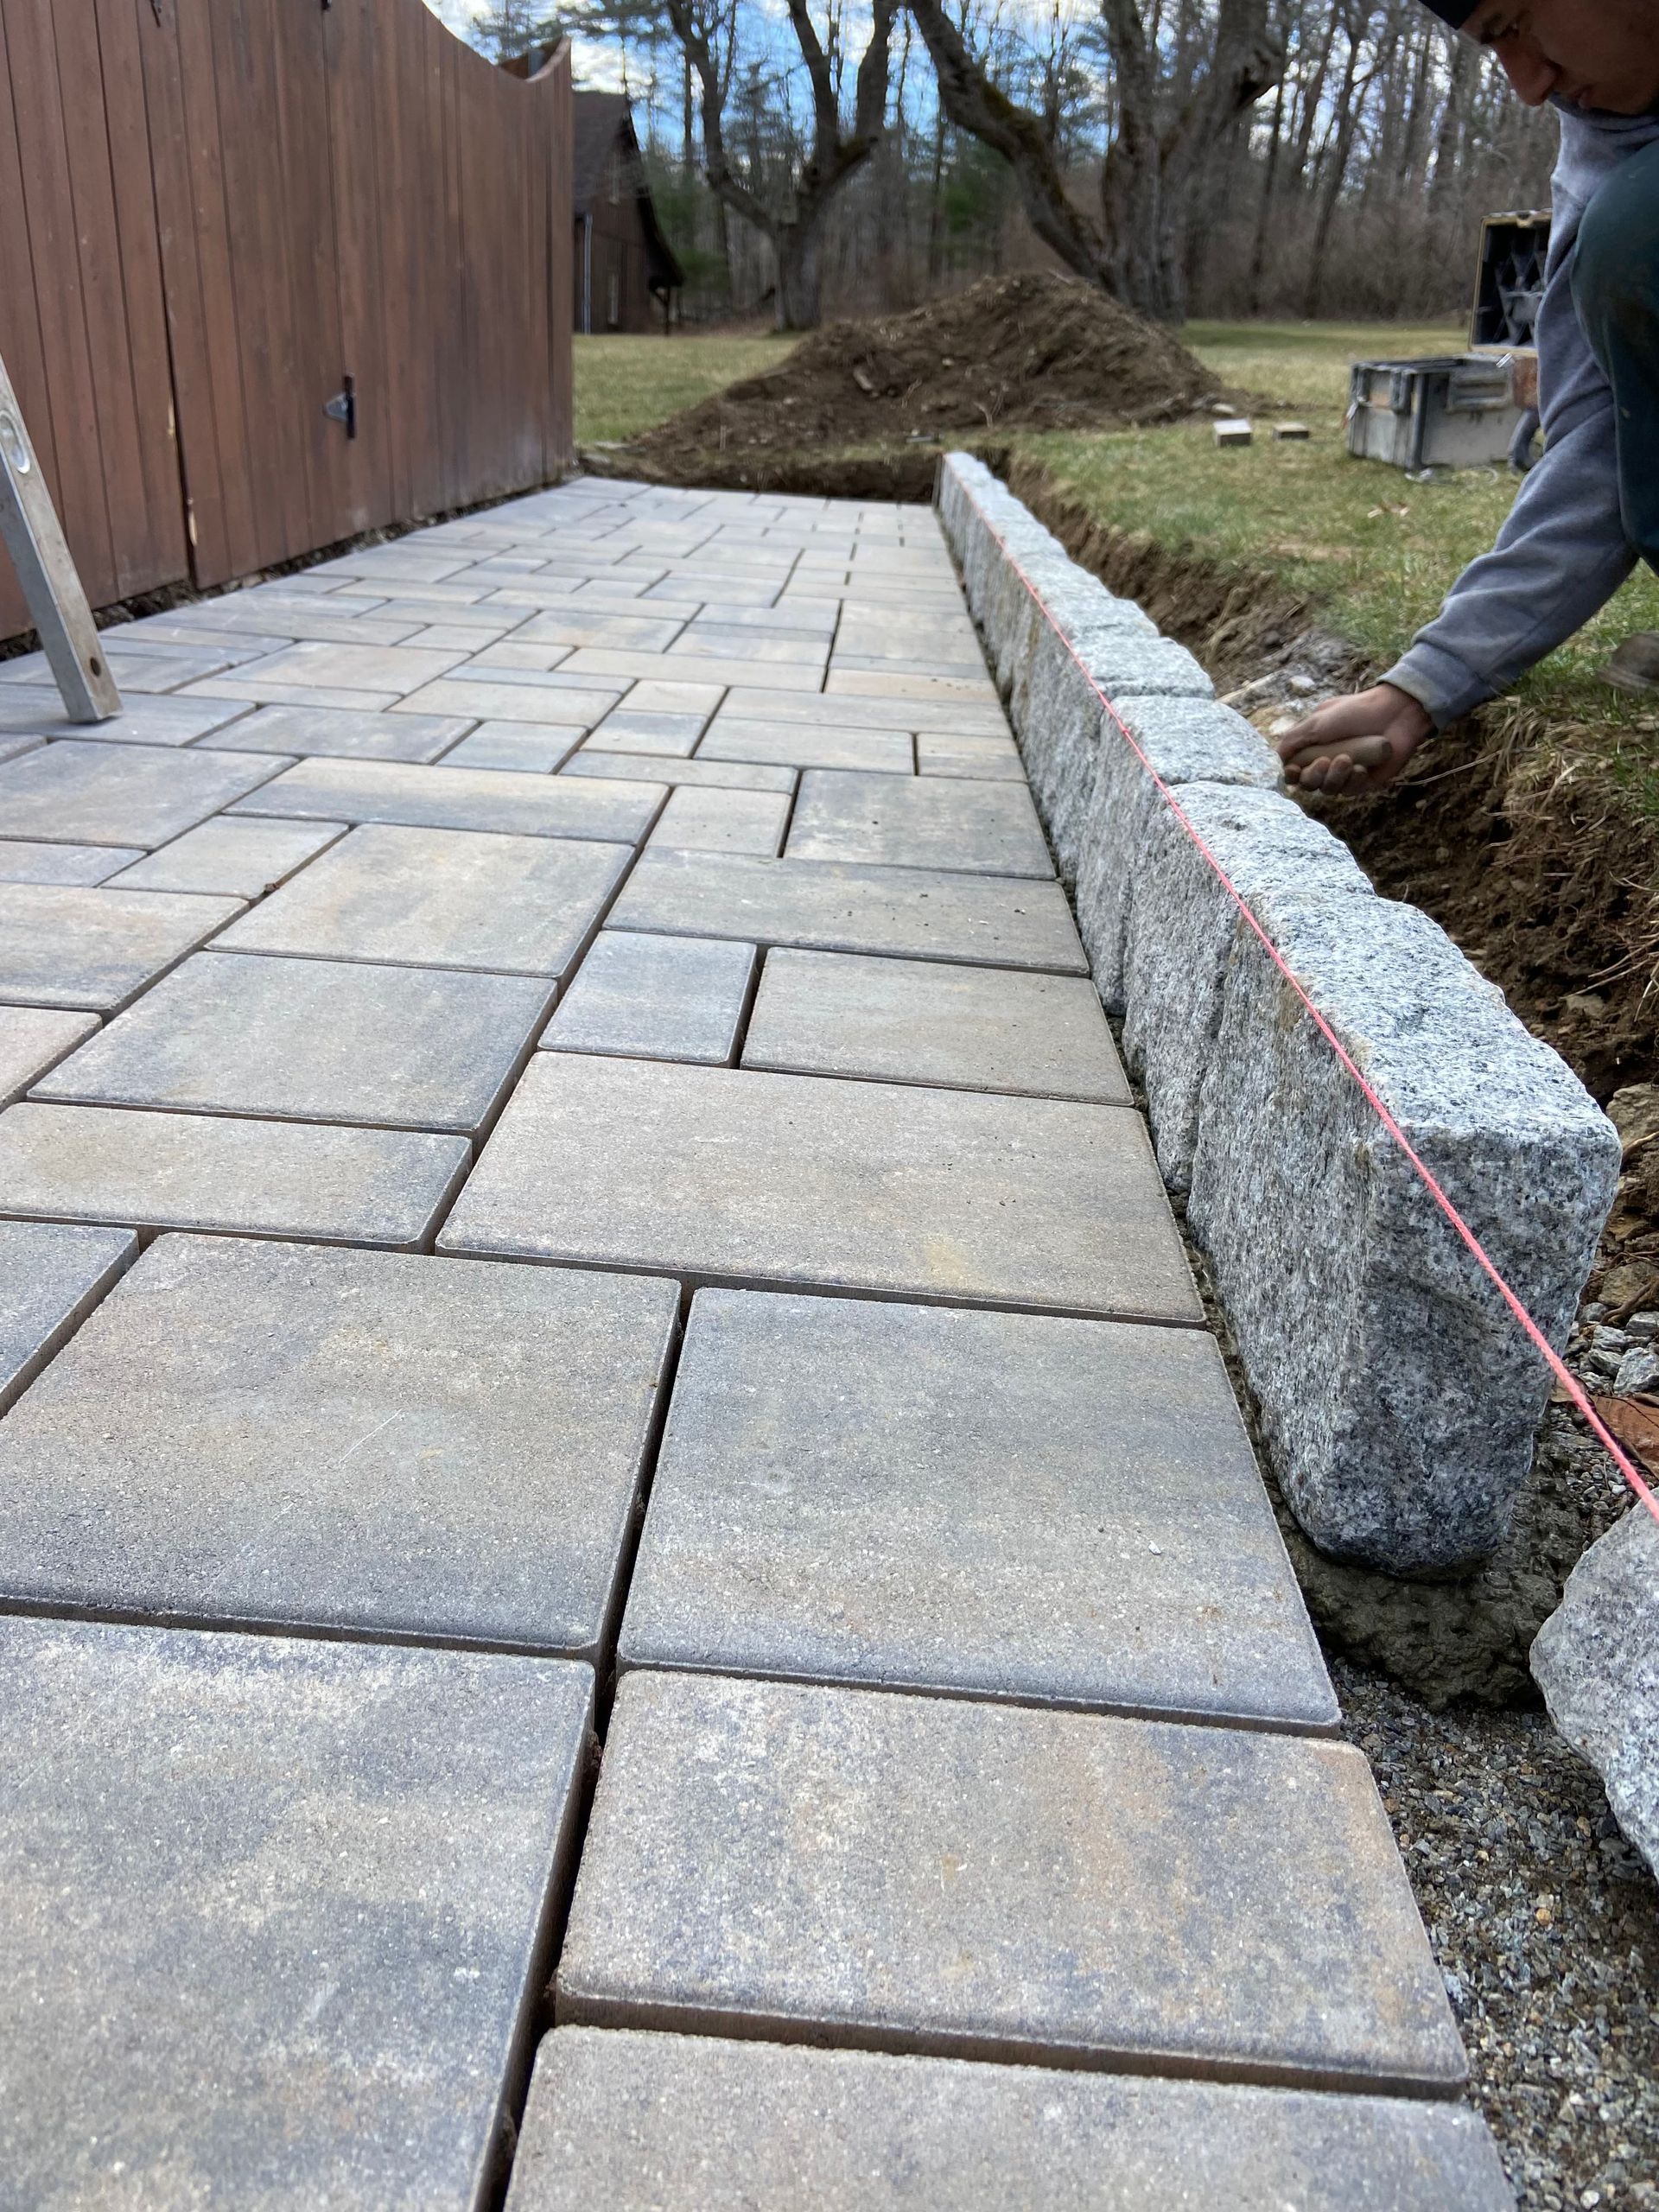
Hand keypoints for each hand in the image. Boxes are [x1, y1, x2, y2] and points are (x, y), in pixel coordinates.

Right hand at [1275, 684, 1434, 794]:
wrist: (1394, 712)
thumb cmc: (1354, 711)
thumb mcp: (1316, 721)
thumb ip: (1292, 741)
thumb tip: (1275, 762)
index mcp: (1313, 747)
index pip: (1294, 771)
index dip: (1292, 775)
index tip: (1295, 770)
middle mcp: (1327, 762)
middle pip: (1309, 784)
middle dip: (1314, 776)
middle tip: (1325, 761)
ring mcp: (1346, 772)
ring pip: (1329, 789)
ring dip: (1334, 777)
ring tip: (1347, 760)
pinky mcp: (1365, 780)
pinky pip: (1351, 790)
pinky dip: (1353, 780)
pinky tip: (1362, 768)